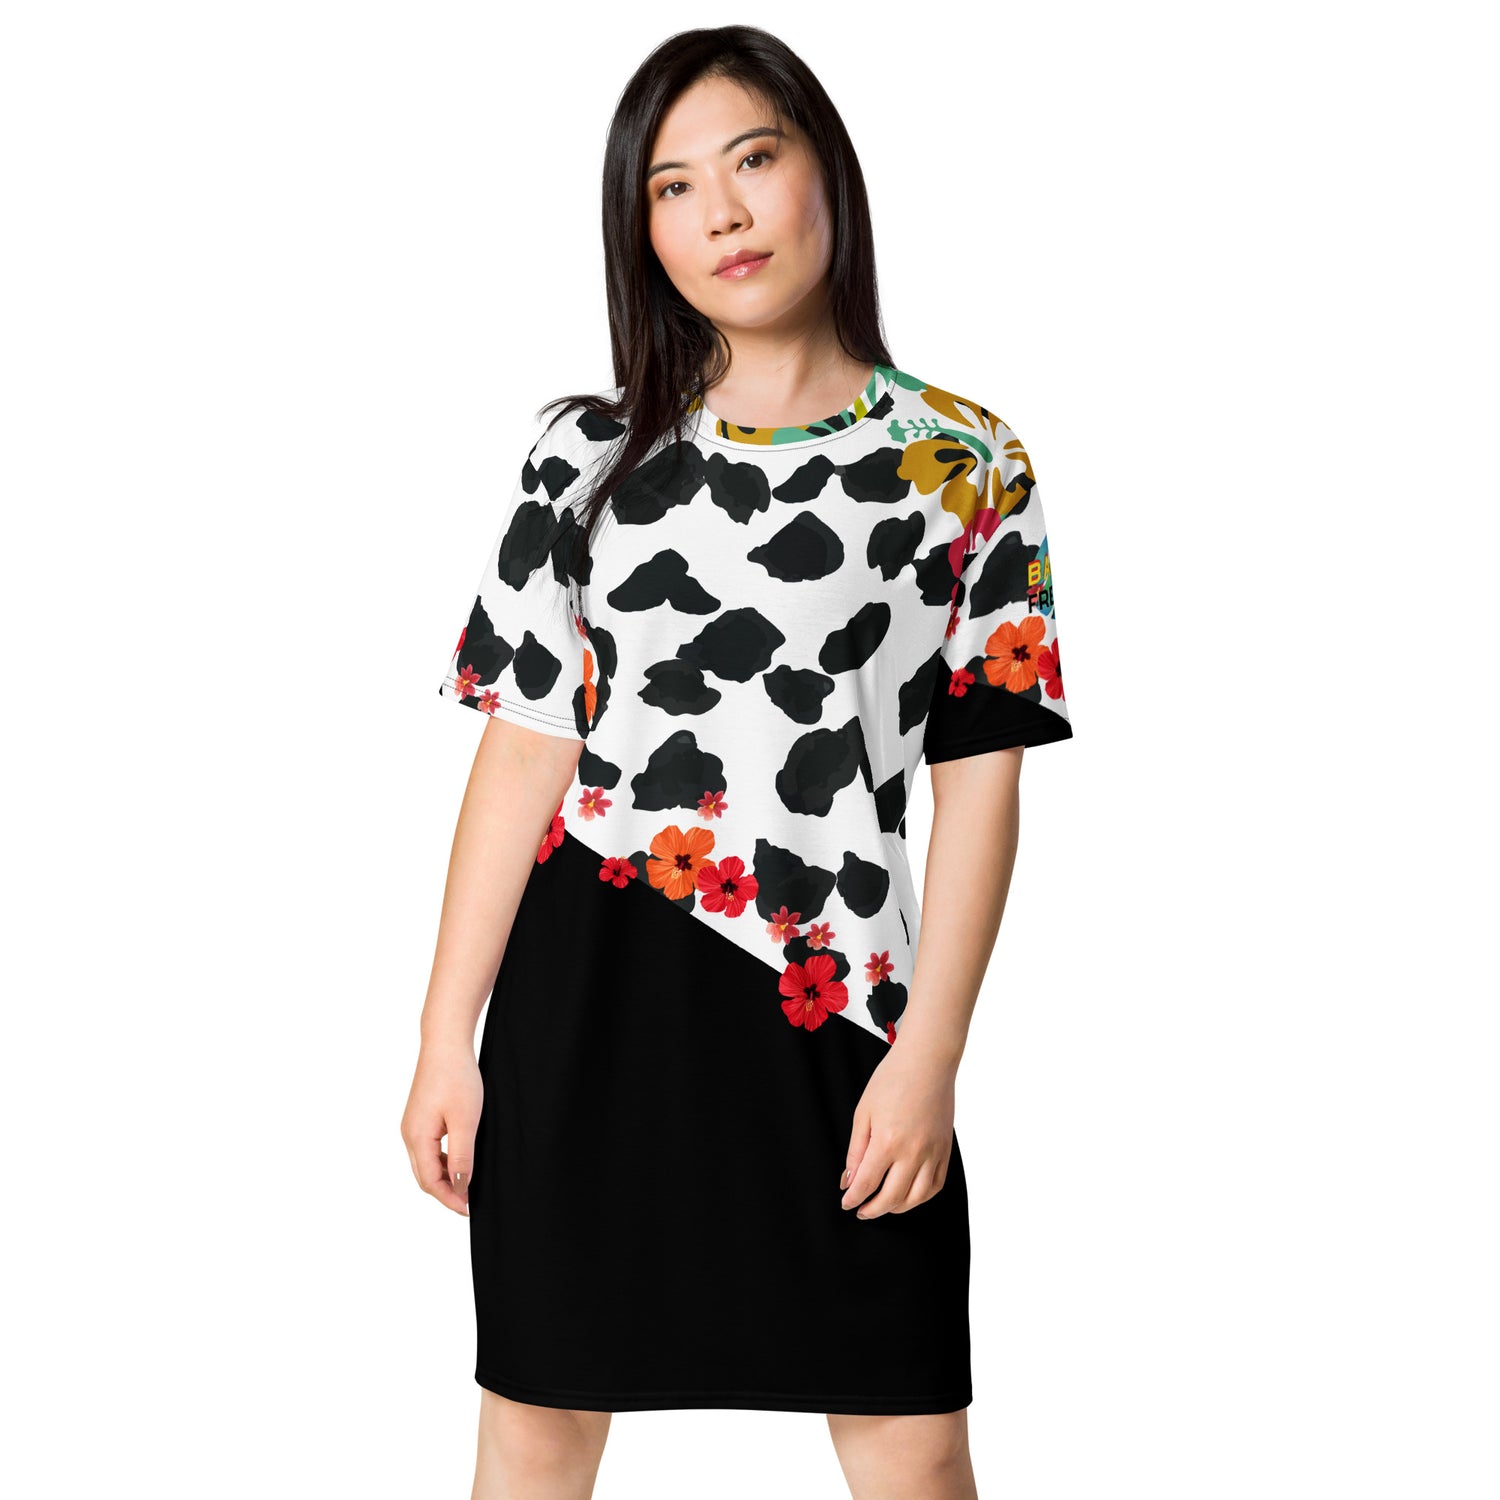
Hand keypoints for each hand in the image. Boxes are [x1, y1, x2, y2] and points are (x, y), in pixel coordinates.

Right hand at [401, 1039, 482, 1215]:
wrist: (445, 1043)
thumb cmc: (456, 1077)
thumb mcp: (466, 1120)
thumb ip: (462, 1155)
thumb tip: (461, 1186)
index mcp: (417, 1137)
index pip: (430, 1182)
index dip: (450, 1199)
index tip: (469, 1209)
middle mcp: (409, 1134)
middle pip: (424, 1176)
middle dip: (446, 1192)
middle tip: (469, 1202)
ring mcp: (412, 1125)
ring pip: (426, 1163)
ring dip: (444, 1177)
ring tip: (467, 1184)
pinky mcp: (419, 1117)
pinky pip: (428, 1149)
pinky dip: (442, 1160)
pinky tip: (459, 1159)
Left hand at [839, 1043, 956, 1217]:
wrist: (927, 1062)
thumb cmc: (893, 1079)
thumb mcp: (863, 1112)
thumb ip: (855, 1150)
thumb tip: (849, 1179)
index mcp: (887, 1141)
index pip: (867, 1183)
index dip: (853, 1198)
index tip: (847, 1202)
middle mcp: (913, 1152)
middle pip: (891, 1197)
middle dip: (873, 1210)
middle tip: (862, 1210)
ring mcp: (932, 1152)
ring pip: (916, 1198)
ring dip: (897, 1208)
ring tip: (884, 1205)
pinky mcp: (945, 1149)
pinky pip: (935, 1185)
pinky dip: (921, 1197)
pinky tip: (909, 1195)